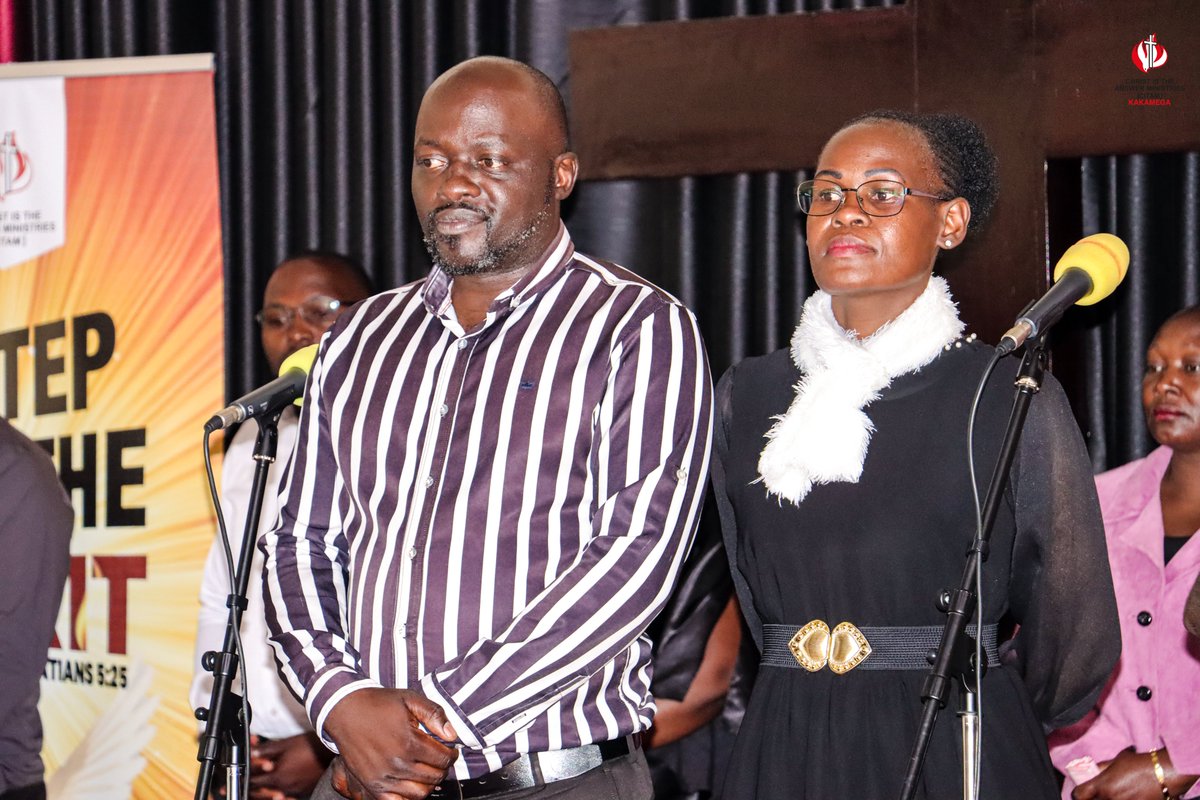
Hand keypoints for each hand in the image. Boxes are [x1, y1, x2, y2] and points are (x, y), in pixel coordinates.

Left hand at [246, 732, 334, 799]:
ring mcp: (296, 791)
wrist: (333, 752)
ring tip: (266, 785)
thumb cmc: (311, 745)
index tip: (239, 777)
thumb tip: (253, 751)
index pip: (255, 782)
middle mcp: (286, 787)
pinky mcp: (305, 791)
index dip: (246, 778)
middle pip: (264, 791)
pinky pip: (290, 795)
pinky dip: (283, 792)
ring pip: (276, 794)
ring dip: (268, 790)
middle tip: (248, 785)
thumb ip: (267, 749)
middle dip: (255, 787)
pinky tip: (283, 789)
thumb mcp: (286, 743)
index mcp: (278, 776)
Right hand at [324, 688, 457, 799]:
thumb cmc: (379, 703)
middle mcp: (397, 763)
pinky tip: (410, 783)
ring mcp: (383, 777)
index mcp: (409, 742)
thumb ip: (434, 714)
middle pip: (434, 777)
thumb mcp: (410, 699)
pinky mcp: (371, 785)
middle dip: (443, 768)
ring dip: (428, 783)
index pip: (444, 759)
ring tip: (427, 770)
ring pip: (419, 794)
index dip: (452, 754)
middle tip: (440, 759)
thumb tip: (452, 735)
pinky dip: (407, 797)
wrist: (345, 710)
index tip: (450, 749)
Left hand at [1073, 748, 1198, 799]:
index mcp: (1102, 785)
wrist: (1165, 773)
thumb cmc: (1140, 763)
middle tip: (1099, 794)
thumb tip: (1093, 770)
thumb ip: (1102, 767)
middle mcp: (1110, 799)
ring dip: (1108, 799)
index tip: (1083, 791)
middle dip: (1093, 798)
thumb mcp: (1117, 760)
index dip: (1079, 793)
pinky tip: (1128, 796)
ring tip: (1117, 793)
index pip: (1078, 795)